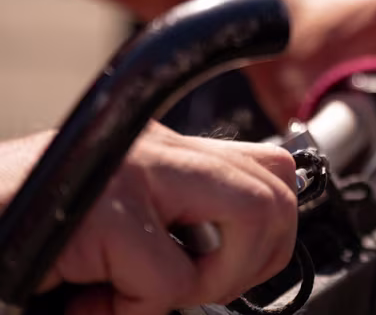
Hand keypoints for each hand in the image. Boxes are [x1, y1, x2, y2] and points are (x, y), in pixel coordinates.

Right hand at [0, 123, 296, 314]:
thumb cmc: (20, 248)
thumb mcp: (110, 234)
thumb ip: (169, 232)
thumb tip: (239, 266)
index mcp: (161, 151)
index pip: (271, 166)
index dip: (267, 234)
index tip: (220, 277)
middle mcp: (156, 148)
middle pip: (279, 184)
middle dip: (254, 259)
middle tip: (188, 292)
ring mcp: (134, 172)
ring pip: (255, 214)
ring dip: (210, 279)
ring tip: (137, 296)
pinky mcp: (105, 211)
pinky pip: (173, 279)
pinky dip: (133, 313)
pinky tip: (79, 304)